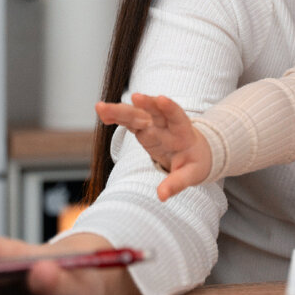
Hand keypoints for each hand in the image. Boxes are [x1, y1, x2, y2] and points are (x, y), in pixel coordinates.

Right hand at [95, 94, 210, 200]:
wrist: (193, 153)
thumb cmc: (194, 163)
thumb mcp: (191, 175)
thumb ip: (176, 183)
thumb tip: (161, 196)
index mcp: (183, 132)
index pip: (177, 116)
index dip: (170, 107)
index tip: (161, 99)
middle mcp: (166, 124)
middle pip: (154, 112)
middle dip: (145, 104)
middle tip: (135, 97)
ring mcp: (152, 125)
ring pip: (136, 115)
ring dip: (121, 110)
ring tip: (101, 108)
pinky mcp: (141, 129)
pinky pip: (128, 121)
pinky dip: (116, 116)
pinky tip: (102, 113)